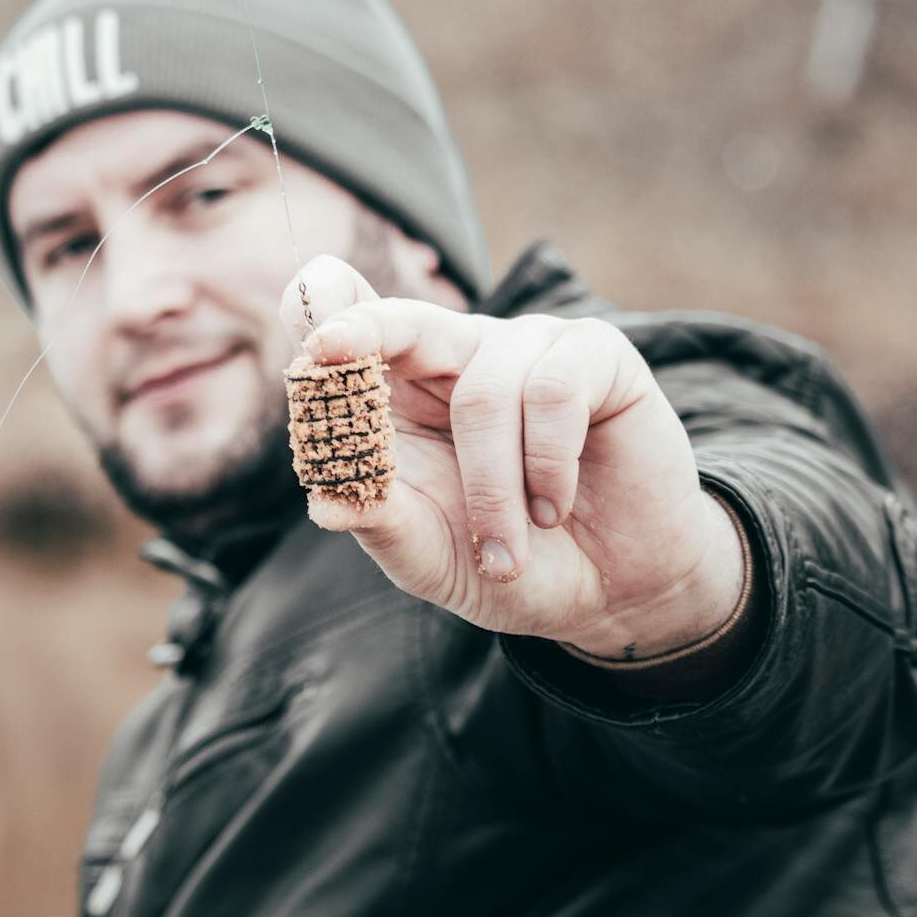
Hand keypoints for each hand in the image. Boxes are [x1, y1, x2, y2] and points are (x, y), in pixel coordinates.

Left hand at [280, 256, 744, 659]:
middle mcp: (457, 357)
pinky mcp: (596, 356)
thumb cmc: (508, 564)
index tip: (306, 343)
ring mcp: (527, 348)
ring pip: (484, 390)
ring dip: (493, 486)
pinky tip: (553, 506)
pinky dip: (548, 465)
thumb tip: (322, 503)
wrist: (611, 595)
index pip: (354, 337)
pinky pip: (554, 390)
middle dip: (366, 333)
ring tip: (508, 544)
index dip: (325, 322)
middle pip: (403, 320)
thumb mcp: (430, 557)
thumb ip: (382, 521)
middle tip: (329, 350)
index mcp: (402, 396)